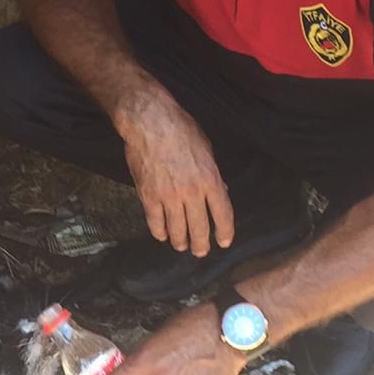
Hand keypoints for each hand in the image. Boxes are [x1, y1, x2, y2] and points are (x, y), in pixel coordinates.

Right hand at [115, 89, 234, 256]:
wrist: (150, 123)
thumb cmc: (181, 130)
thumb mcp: (207, 149)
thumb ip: (213, 175)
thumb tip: (220, 192)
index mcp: (210, 180)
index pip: (222, 214)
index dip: (225, 231)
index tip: (224, 242)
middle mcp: (191, 192)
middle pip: (199, 228)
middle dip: (201, 244)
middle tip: (200, 251)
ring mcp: (168, 196)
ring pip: (177, 230)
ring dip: (180, 242)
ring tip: (181, 245)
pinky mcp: (148, 196)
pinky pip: (155, 222)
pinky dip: (160, 232)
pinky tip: (163, 234)